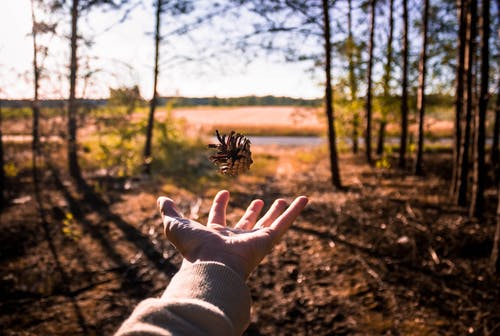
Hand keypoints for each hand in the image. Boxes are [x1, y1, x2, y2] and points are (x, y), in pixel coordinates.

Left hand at [157, 190, 307, 278]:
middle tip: (258, 202)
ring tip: (283, 200)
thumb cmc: (193, 248)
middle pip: (247, 224)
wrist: (212, 265)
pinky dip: (295, 211)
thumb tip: (161, 200)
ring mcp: (253, 240)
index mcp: (215, 235)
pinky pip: (285, 223)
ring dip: (276, 212)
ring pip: (268, 224)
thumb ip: (169, 212)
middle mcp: (235, 239)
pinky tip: (304, 199)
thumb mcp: (175, 225)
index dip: (220, 205)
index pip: (219, 218)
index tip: (224, 192)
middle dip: (253, 213)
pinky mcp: (268, 241)